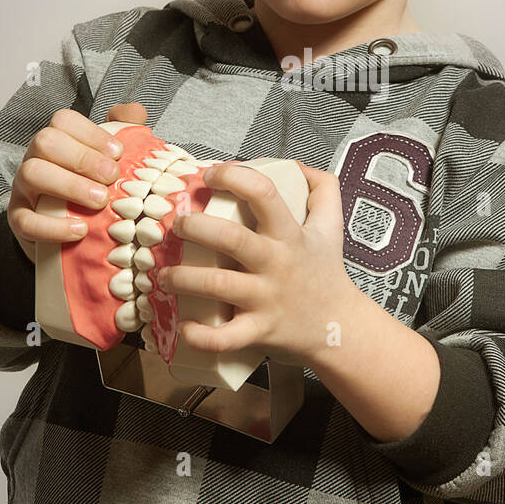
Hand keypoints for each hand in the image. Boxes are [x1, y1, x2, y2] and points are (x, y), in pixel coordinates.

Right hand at [7, 102, 147, 262]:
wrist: (67, 233)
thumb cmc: (90, 187)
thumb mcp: (107, 159)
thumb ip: (124, 129)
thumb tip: (136, 111)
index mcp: (56, 140)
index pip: (64, 121)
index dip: (92, 133)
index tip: (119, 152)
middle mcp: (35, 158)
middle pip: (45, 142)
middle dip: (83, 158)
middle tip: (112, 177)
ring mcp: (22, 189)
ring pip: (31, 173)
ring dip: (69, 185)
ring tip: (100, 201)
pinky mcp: (17, 220)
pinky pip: (24, 221)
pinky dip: (53, 227)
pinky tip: (81, 230)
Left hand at [157, 160, 352, 367]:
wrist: (340, 328)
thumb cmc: (326, 274)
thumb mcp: (332, 226)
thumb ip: (322, 189)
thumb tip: (298, 166)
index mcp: (290, 235)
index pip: (263, 193)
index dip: (233, 177)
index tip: (210, 176)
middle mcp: (277, 264)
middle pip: (231, 238)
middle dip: (195, 226)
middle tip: (177, 224)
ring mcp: (266, 299)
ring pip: (218, 285)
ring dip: (182, 278)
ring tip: (164, 274)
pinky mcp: (259, 330)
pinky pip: (225, 337)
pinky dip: (201, 335)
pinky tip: (184, 326)